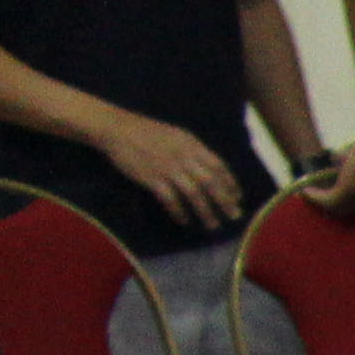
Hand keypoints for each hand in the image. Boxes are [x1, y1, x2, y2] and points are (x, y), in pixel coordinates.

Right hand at [99, 111, 248, 232]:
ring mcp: (167, 168)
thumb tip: (213, 169)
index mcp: (191, 144)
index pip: (219, 166)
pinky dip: (179, 212)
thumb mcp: (177, 135)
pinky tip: (184, 221)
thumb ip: (194, 151)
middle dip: (225, 201)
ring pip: (194, 194)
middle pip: (211, 183)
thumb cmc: (147, 132)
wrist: (117, 128)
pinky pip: (171, 200)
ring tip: (213, 225)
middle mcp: (183, 156)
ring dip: (206, 212)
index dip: (231, 183)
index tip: (238, 197)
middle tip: (235, 217)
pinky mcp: (151, 178)